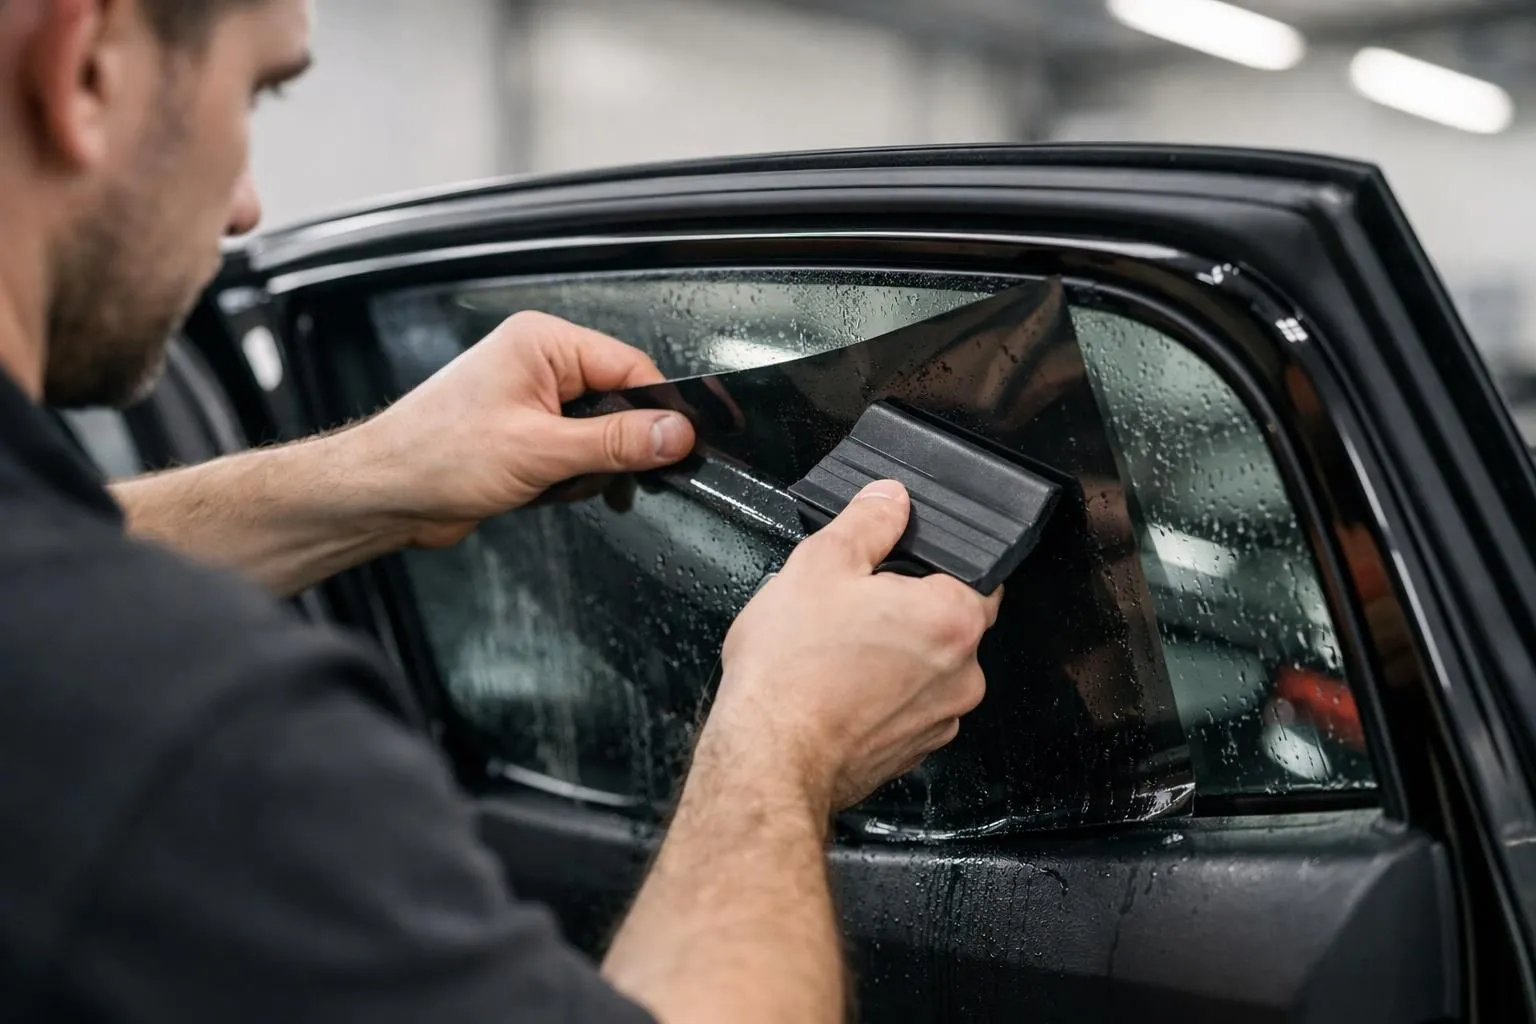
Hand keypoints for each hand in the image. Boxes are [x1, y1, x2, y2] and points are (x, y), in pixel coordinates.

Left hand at [346, 312, 695, 546]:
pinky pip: (577, 456)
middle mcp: (539, 364)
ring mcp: (533, 401)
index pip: (630, 367)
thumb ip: (614, 442)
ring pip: (602, 436)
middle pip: (620, 403)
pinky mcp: (527, 436)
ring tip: (550, 483)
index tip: (678, 446)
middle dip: (613, 447)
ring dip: (587, 470)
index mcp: (543, 343)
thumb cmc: (434, 456)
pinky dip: (571, 480)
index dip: (657, 410)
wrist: (382, 495)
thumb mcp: (540, 450)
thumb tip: (673, 433)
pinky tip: (543, 492)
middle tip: (592, 473)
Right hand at [699, 480, 1002, 812]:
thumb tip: (890, 499)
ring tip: (837, 649)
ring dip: (894, 653)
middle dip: (908, 607)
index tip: (900, 561)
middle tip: (854, 604)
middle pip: (951, 620)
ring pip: (928, 666)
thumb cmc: (792, 672)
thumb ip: (867, 521)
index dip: (935, 560)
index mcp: (953, 619)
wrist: (767, 757)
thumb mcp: (820, 564)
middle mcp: (963, 674)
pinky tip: (836, 686)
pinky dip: (881, 693)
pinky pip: (907, 706)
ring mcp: (940, 719)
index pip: (980, 570)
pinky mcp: (912, 750)